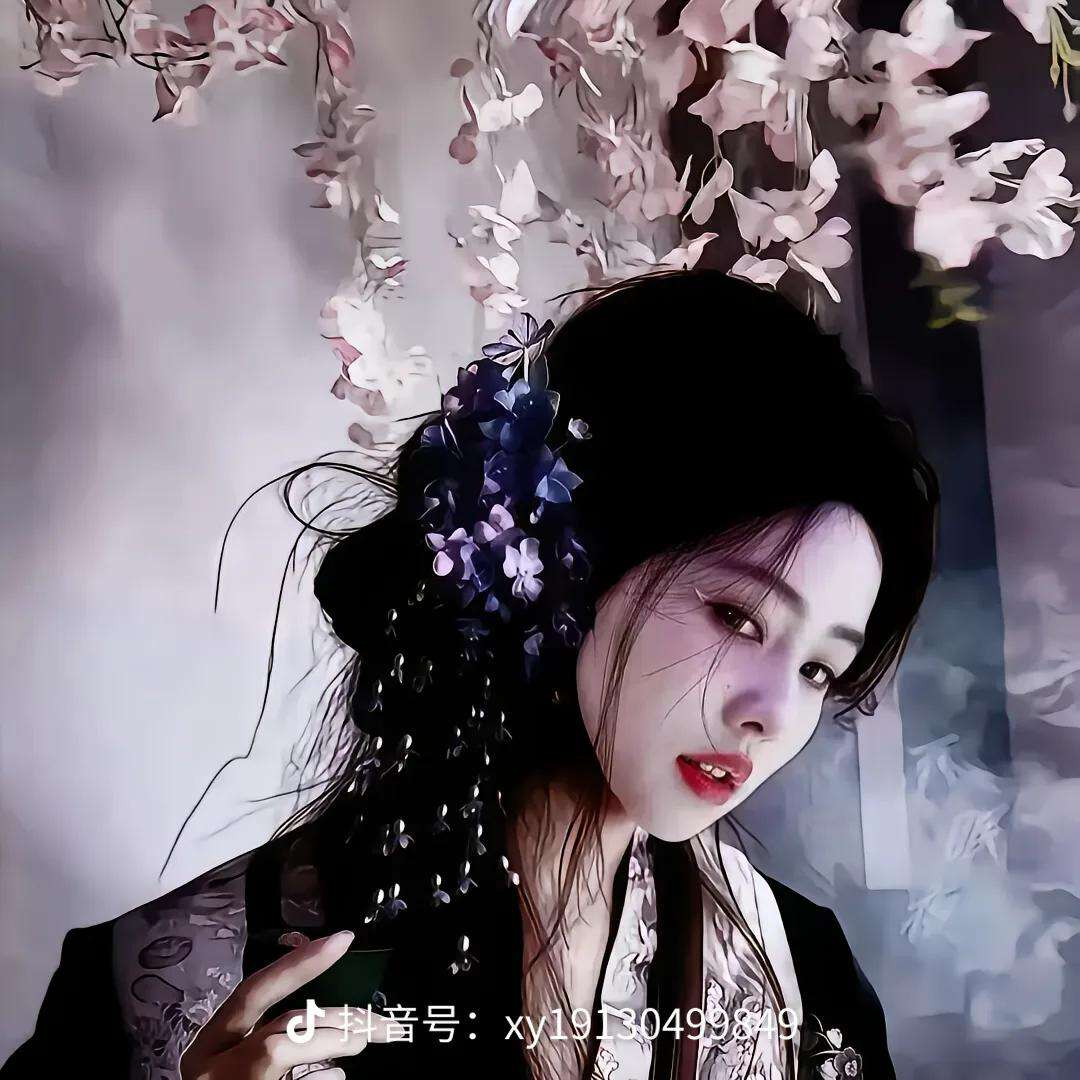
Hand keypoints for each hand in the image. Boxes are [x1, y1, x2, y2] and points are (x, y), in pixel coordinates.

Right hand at [180, 930, 392, 1079]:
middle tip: (384, 1022)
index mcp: (208, 1045)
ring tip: (369, 1040)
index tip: (342, 939)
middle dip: (339, 1015)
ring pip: (290, 1045)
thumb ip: (275, 1037)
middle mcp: (211, 1065)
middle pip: (284, 1022)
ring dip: (339, 1039)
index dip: (299, 963)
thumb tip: (336, 1017)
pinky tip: (336, 1078)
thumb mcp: (239, 1064)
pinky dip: (325, 1079)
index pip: (255, 989)